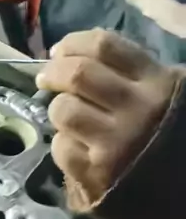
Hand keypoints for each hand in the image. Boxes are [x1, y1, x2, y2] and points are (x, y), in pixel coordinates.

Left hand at [36, 30, 182, 207]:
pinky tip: (76, 146)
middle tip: (47, 77)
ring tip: (66, 115)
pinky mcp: (99, 175)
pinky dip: (63, 143)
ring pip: (63, 109)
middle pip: (77, 73)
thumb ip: (141, 75)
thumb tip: (85, 54)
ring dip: (58, 108)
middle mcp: (136, 108)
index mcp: (158, 83)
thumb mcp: (177, 98)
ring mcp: (115, 143)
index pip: (105, 45)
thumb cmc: (181, 144)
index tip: (60, 50)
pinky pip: (62, 147)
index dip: (73, 43)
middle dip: (54, 71)